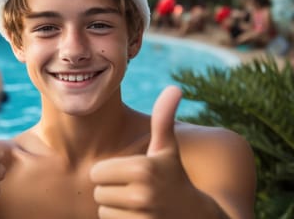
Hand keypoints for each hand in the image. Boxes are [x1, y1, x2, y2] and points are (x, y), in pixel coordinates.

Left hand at [90, 86, 209, 217]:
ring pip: (103, 212)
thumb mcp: (168, 150)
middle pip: (98, 193)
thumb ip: (164, 119)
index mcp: (143, 169)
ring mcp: (141, 218)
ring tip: (138, 206)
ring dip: (115, 210)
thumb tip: (175, 88)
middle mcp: (142, 194)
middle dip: (112, 192)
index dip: (110, 173)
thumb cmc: (175, 178)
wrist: (196, 217)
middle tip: (135, 191)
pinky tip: (139, 218)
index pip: (97, 172)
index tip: (130, 175)